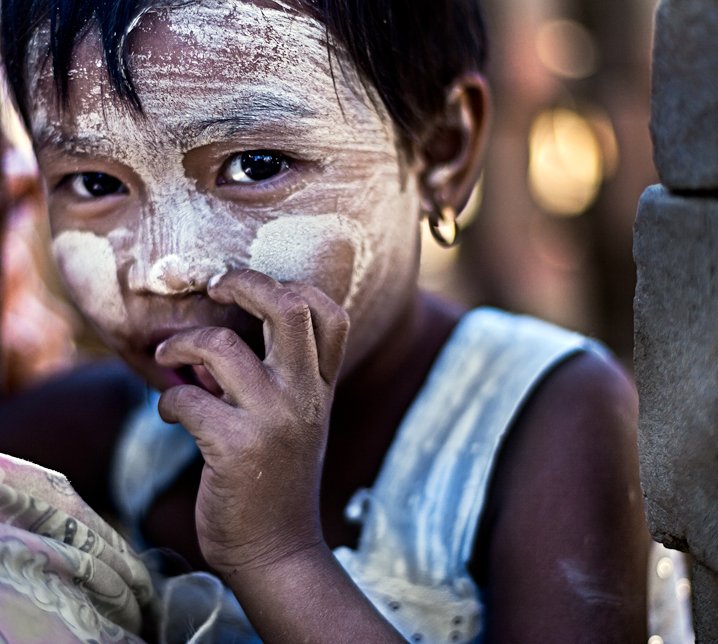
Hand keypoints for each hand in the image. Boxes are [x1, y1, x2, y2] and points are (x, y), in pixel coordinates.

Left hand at [155, 269, 349, 576]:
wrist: (278, 550)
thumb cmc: (278, 479)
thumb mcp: (297, 422)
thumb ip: (277, 379)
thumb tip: (212, 340)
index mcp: (322, 387)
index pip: (332, 314)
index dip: (296, 287)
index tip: (256, 290)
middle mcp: (306, 395)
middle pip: (287, 308)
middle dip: (244, 283)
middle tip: (215, 287)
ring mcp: (274, 419)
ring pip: (221, 345)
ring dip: (181, 344)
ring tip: (168, 356)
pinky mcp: (235, 447)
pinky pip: (185, 398)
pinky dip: (166, 400)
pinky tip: (169, 414)